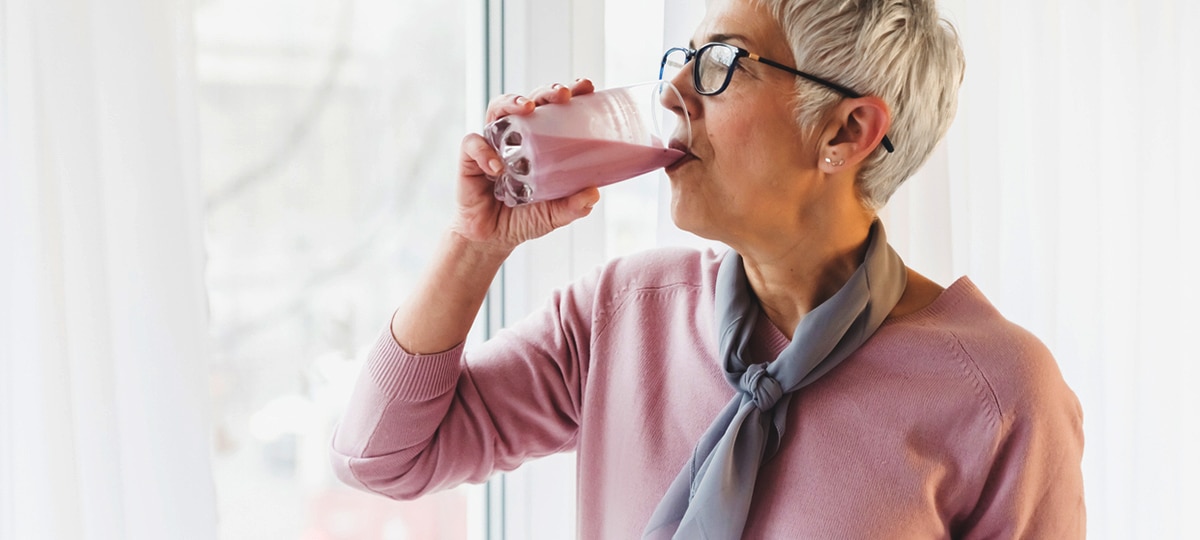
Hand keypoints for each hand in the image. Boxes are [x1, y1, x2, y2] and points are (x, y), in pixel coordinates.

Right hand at [452, 78, 599, 254]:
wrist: (492, 238)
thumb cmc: (524, 218)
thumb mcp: (554, 214)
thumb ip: (572, 206)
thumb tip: (593, 194)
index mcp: (540, 142)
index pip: (555, 110)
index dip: (571, 94)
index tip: (587, 87)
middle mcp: (516, 137)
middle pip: (529, 101)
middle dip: (546, 92)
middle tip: (562, 94)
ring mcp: (492, 144)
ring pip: (497, 108)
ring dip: (512, 102)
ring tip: (527, 108)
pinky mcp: (470, 159)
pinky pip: (473, 144)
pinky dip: (484, 151)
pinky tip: (497, 167)